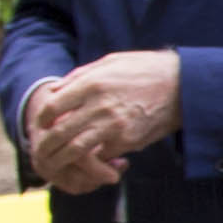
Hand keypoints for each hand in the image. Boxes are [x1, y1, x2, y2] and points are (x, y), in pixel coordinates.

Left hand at [21, 50, 181, 195]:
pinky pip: (101, 155)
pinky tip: (87, 159)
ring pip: (77, 149)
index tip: (41, 123)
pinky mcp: (127, 141)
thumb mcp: (111, 62)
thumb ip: (82, 75)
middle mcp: (100, 105)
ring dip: (63, 158)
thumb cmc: (145, 70)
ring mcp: (114, 126)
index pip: (53, 105)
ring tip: (55, 161)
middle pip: (60, 132)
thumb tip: (57, 90)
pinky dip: (91, 160)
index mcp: (93, 83)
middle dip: (45, 144)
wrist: (182, 85)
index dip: (42, 118)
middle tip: (40, 150)